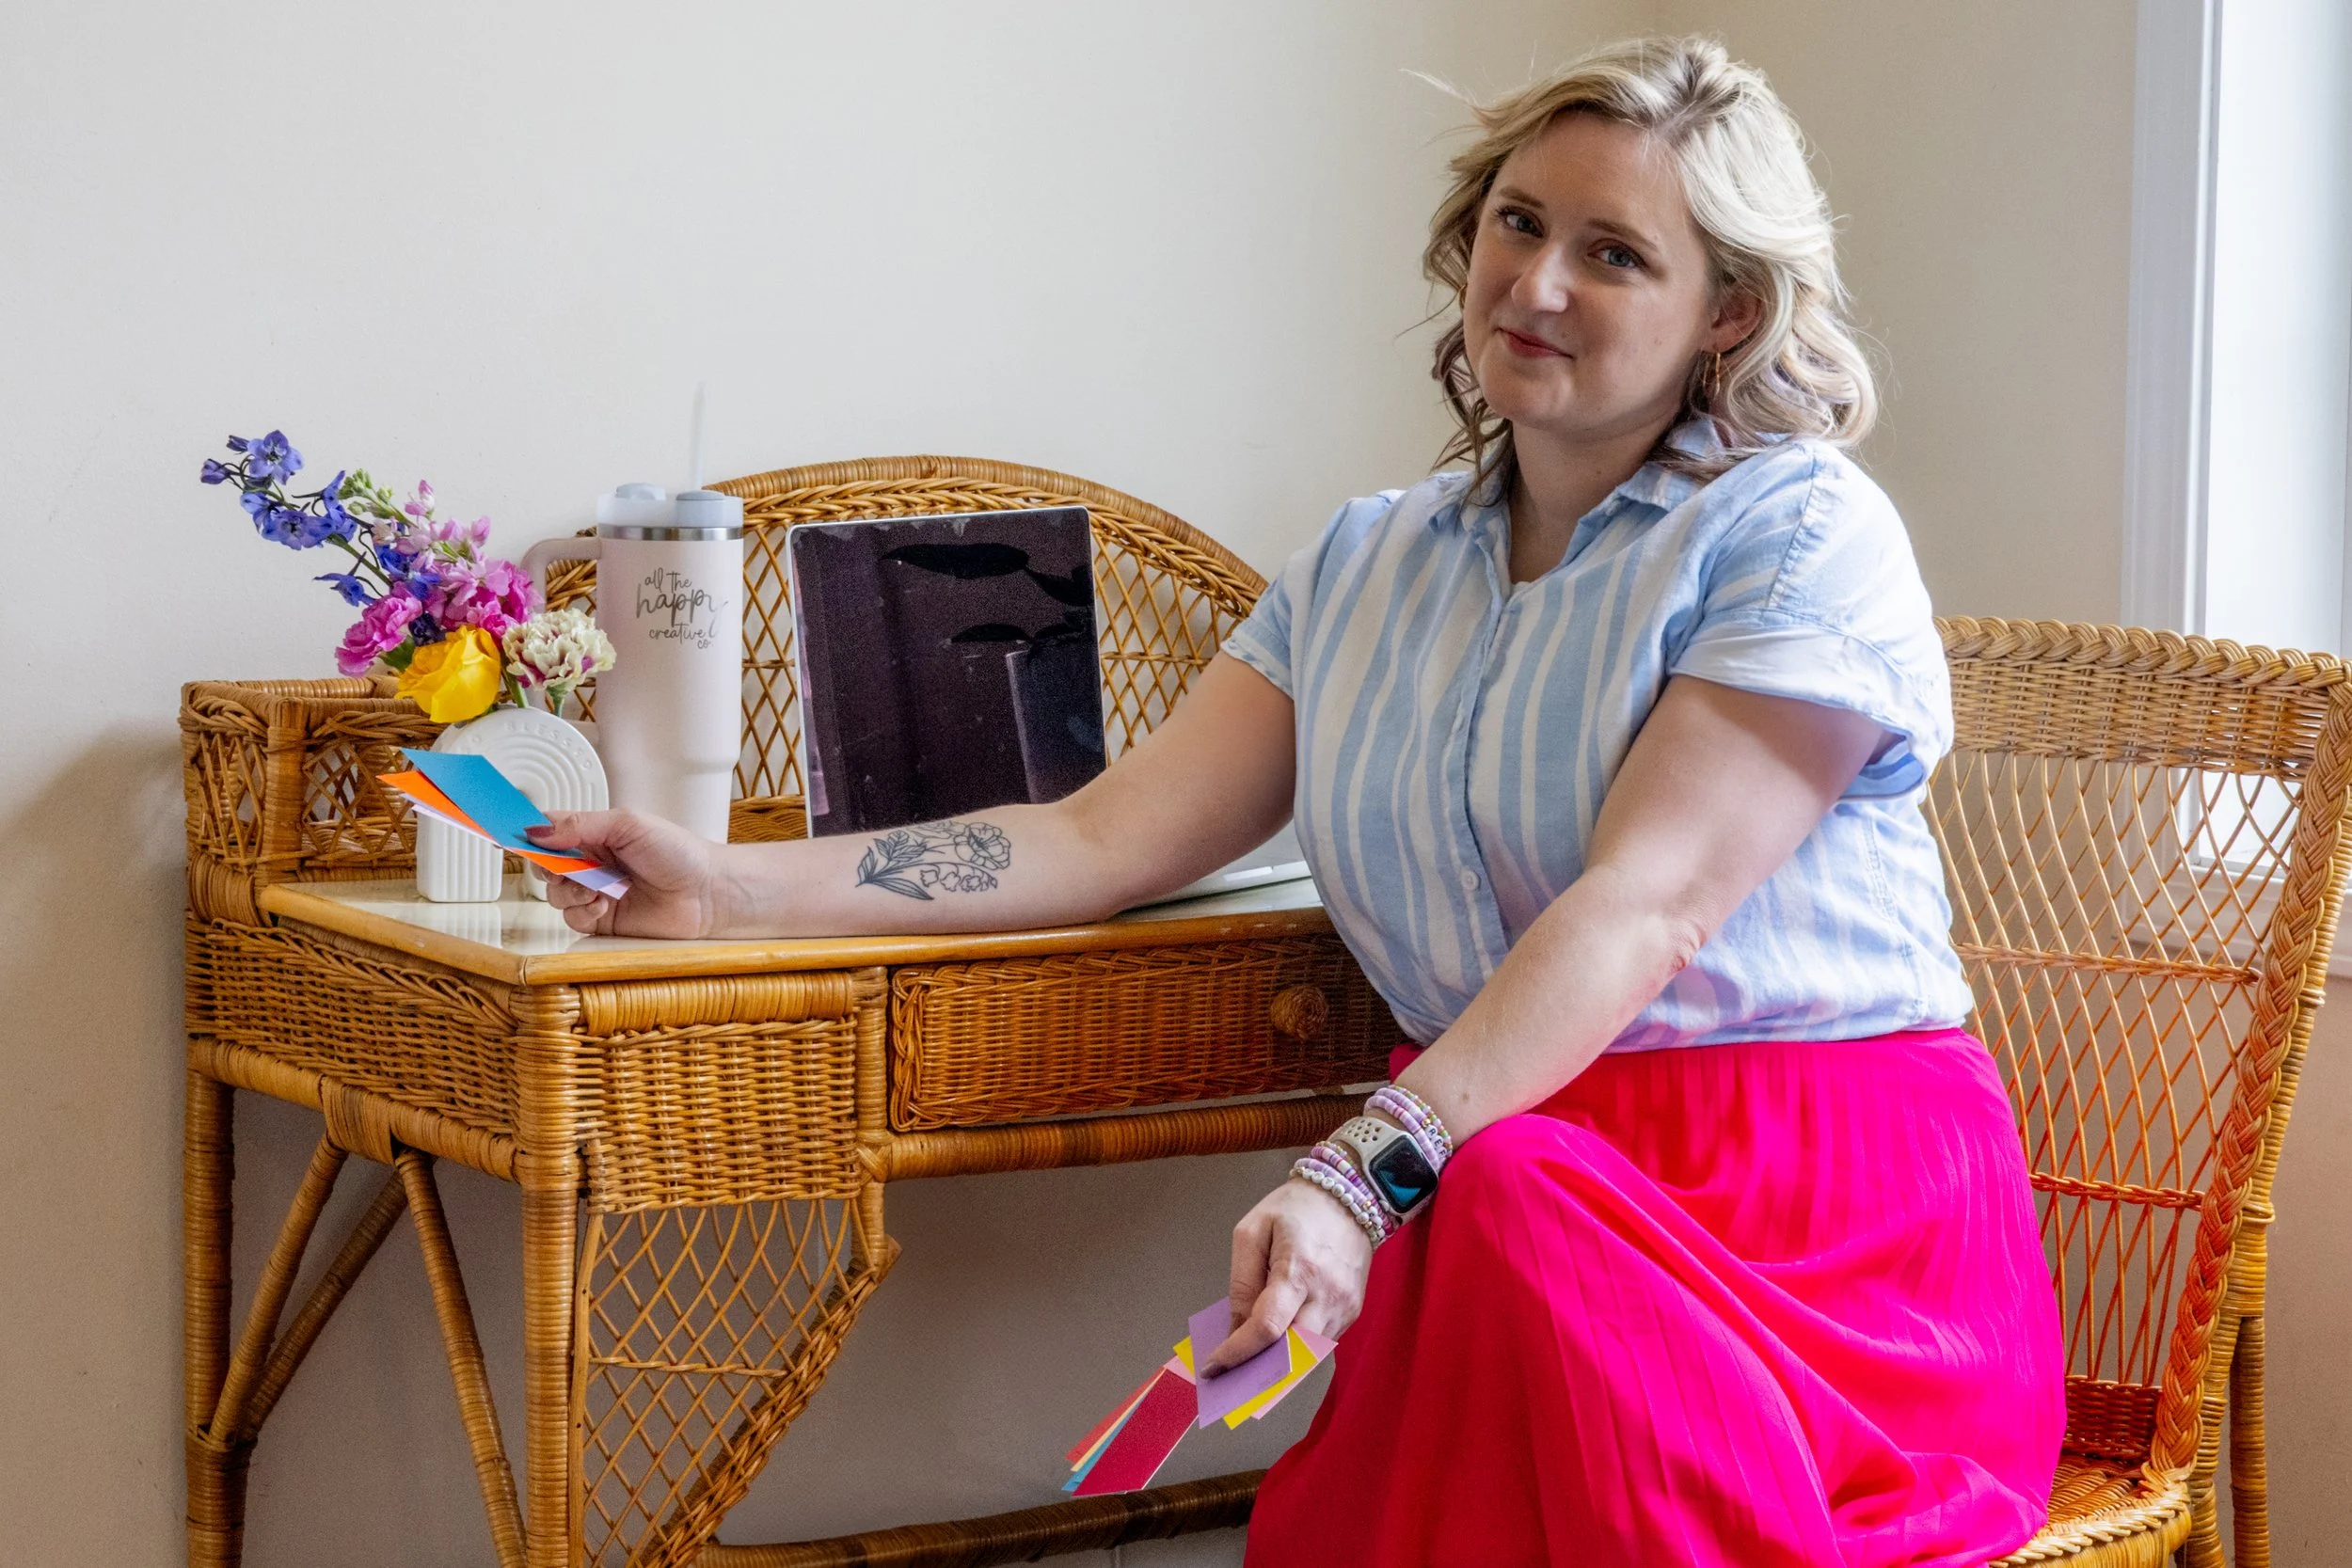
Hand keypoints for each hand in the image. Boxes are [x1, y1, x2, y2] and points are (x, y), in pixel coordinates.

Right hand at [526, 810, 726, 937]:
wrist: (707, 893)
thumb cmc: (678, 853)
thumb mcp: (629, 824)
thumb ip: (581, 824)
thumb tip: (538, 829)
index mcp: (594, 833)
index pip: (548, 829)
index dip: (525, 831)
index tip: (503, 831)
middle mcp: (589, 862)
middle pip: (543, 863)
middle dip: (546, 865)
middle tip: (563, 866)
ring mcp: (593, 892)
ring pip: (553, 894)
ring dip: (569, 890)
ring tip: (597, 888)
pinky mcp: (600, 920)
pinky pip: (571, 918)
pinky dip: (582, 911)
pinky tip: (604, 905)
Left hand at [1201, 1178, 1371, 1375]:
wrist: (1350, 1196)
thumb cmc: (1295, 1208)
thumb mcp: (1252, 1232)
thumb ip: (1242, 1282)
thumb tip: (1235, 1328)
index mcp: (1299, 1269)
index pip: (1267, 1328)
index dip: (1238, 1353)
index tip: (1214, 1366)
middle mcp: (1327, 1294)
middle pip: (1292, 1353)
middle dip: (1258, 1370)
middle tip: (1229, 1377)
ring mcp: (1344, 1307)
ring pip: (1307, 1355)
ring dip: (1277, 1364)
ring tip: (1247, 1364)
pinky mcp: (1352, 1311)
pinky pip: (1320, 1342)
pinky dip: (1297, 1348)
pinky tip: (1276, 1344)